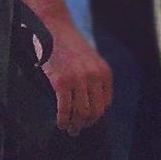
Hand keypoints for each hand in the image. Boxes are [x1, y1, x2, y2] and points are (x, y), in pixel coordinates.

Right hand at [40, 20, 112, 135]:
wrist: (55, 29)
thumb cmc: (69, 46)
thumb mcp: (90, 62)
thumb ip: (93, 80)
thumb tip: (89, 107)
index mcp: (104, 73)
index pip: (105, 103)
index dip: (96, 116)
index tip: (87, 122)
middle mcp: (94, 77)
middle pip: (95, 111)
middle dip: (86, 125)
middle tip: (78, 130)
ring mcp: (78, 80)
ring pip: (81, 112)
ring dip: (75, 125)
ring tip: (69, 129)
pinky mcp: (61, 82)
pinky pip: (65, 108)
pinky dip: (63, 120)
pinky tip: (61, 123)